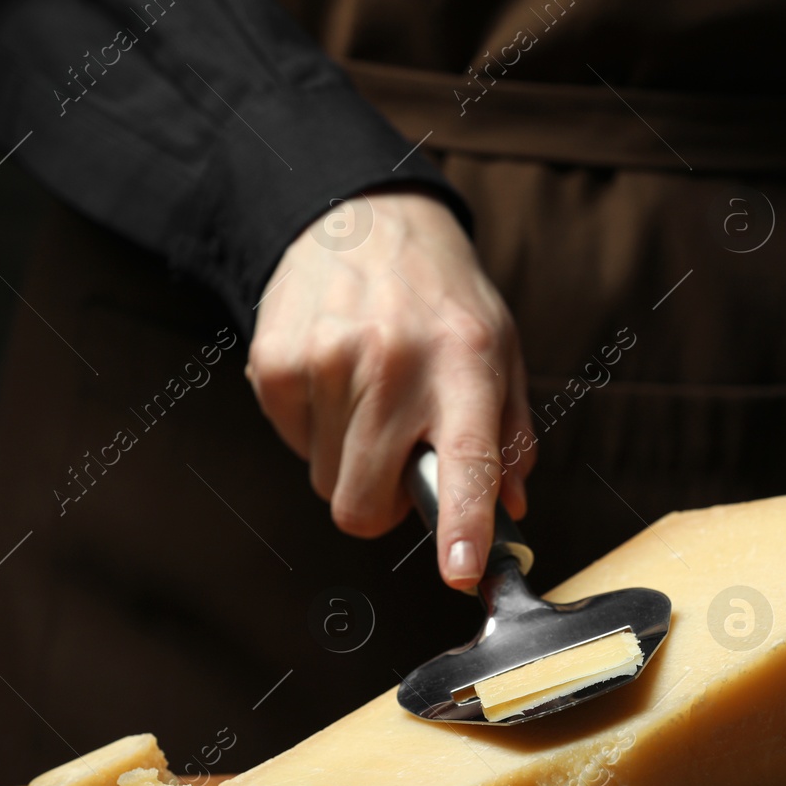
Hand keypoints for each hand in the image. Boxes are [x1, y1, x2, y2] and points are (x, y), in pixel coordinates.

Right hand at [245, 188, 533, 588]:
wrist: (362, 214)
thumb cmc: (441, 298)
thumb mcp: (499, 349)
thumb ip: (510, 435)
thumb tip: (507, 512)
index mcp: (467, 361)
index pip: (468, 458)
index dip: (463, 523)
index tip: (461, 571)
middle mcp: (396, 361)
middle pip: (364, 501)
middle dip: (380, 504)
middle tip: (398, 462)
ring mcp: (327, 360)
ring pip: (324, 479)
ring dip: (347, 457)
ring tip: (368, 394)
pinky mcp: (275, 360)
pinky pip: (291, 442)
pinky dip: (313, 426)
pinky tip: (334, 375)